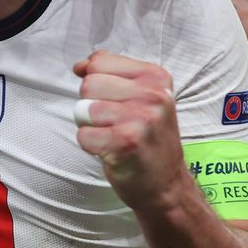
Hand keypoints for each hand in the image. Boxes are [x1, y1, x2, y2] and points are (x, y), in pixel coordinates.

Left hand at [73, 51, 189, 211]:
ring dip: (91, 127)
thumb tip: (79, 66)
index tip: (112, 101)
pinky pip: (83, 135)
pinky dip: (91, 146)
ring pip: (83, 110)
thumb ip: (110, 74)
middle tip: (114, 123)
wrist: (167, 185)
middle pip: (88, 85)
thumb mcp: (141, 97)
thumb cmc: (147, 139)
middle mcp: (153, 95)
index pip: (98, 62)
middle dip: (91, 106)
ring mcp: (141, 119)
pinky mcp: (126, 142)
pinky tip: (113, 151)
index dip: (94, 83)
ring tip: (114, 137)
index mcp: (156, 77)